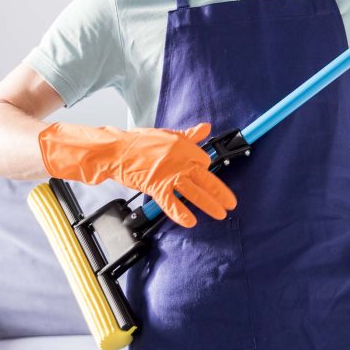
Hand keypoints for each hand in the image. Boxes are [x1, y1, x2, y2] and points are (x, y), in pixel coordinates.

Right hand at [38, 121, 236, 227]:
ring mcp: (170, 176)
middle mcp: (182, 162)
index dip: (205, 169)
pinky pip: (172, 203)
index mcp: (186, 148)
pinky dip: (181, 213)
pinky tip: (191, 222)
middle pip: (206, 179)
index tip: (204, 174)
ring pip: (194, 192)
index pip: (205, 161)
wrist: (118, 150)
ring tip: (221, 213)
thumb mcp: (169, 134)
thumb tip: (205, 127)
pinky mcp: (157, 187)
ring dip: (209, 204)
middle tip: (231, 203)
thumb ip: (189, 135)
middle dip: (220, 192)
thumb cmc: (142, 142)